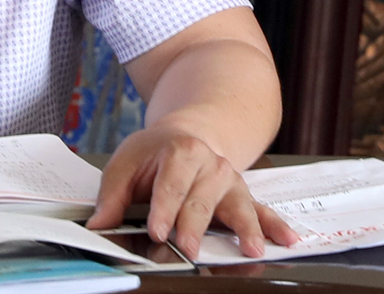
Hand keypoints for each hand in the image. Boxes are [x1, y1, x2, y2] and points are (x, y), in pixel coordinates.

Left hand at [86, 126, 298, 260]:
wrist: (187, 134)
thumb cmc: (154, 153)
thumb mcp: (125, 164)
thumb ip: (111, 197)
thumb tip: (98, 225)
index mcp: (179, 151)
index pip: (170, 185)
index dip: (163, 209)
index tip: (157, 231)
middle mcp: (209, 164)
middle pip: (201, 200)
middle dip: (194, 225)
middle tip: (188, 248)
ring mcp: (230, 180)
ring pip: (237, 205)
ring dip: (245, 228)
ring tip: (249, 249)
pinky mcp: (242, 195)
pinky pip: (262, 210)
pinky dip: (274, 225)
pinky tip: (286, 240)